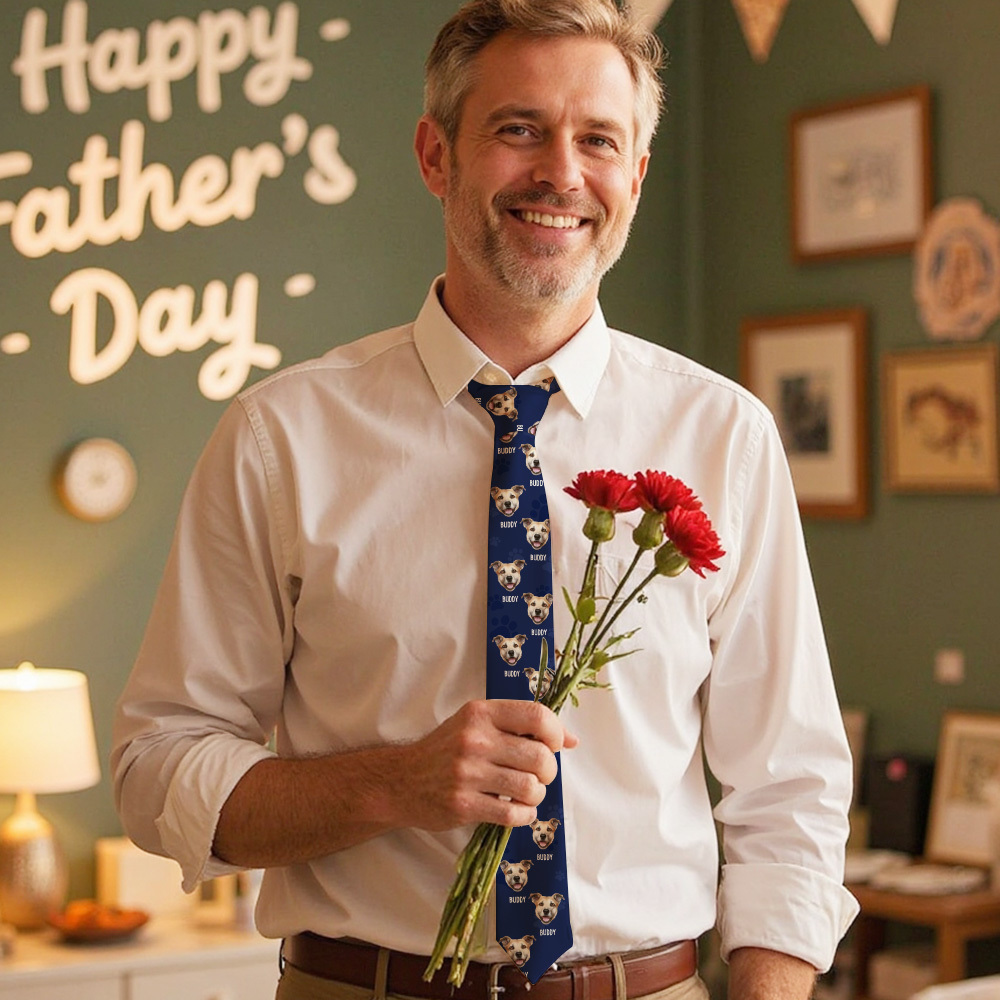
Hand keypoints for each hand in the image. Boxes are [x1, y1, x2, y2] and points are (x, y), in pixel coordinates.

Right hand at [397, 699, 578, 831]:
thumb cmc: (446, 750)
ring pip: (531, 787)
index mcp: (480, 713)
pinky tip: (517, 811)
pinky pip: (514, 814)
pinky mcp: (463, 804)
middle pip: (540, 756)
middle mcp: (474, 739)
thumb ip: (520, 726)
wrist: (400, 781)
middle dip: (548, 771)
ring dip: (536, 795)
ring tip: (525, 794)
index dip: (556, 733)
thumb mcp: (477, 724)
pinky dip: (524, 816)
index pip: (537, 716)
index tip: (553, 745)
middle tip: (537, 775)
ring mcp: (467, 773)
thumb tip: (571, 740)